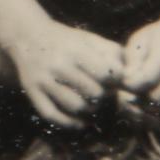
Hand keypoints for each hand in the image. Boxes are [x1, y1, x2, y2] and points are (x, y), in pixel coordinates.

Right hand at [9, 24, 124, 129]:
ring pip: (75, 106)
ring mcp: (43, 80)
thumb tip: (131, 73)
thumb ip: (112, 52)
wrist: (28, 36)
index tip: (115, 80)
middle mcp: (58, 65)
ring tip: (94, 105)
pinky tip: (80, 122)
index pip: (106, 73)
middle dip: (104, 96)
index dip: (116, 80)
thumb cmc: (66, 40)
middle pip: (93, 92)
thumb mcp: (89, 39)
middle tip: (105, 94)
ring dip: (90, 110)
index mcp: (75, 49)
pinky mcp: (32, 93)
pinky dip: (70, 123)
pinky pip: (53, 116)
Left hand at [118, 18, 159, 129]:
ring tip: (145, 101)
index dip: (130, 86)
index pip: (146, 79)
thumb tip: (127, 82)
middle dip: (140, 100)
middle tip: (133, 94)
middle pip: (157, 99)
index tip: (125, 82)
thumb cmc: (157, 38)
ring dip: (154, 112)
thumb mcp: (140, 40)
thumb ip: (130, 62)